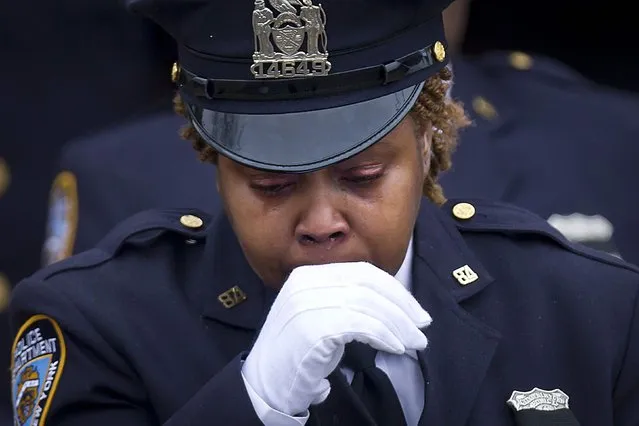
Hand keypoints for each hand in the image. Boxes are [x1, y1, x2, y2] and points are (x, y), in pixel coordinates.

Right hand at [241, 261, 431, 415]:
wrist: (265, 383)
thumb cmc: (299, 355)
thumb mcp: (323, 317)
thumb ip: (348, 302)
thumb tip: (395, 304)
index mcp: (308, 275)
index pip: (362, 273)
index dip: (394, 290)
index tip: (414, 310)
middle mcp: (306, 282)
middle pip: (368, 284)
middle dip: (401, 306)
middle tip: (422, 326)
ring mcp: (307, 303)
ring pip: (368, 304)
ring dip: (398, 324)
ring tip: (414, 341)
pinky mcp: (312, 326)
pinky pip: (360, 324)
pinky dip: (384, 335)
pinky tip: (395, 347)